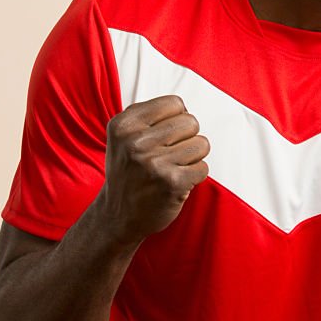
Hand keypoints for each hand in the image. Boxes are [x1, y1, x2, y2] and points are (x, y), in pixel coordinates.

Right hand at [97, 95, 209, 245]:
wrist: (118, 216)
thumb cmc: (129, 170)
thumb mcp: (124, 136)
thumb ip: (150, 115)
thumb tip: (183, 108)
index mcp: (123, 125)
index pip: (175, 103)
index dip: (176, 118)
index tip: (163, 136)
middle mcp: (136, 142)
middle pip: (191, 122)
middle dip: (186, 138)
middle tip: (169, 155)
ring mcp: (154, 163)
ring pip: (201, 144)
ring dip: (192, 158)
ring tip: (172, 168)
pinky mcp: (172, 183)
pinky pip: (203, 167)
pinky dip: (195, 176)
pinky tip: (176, 182)